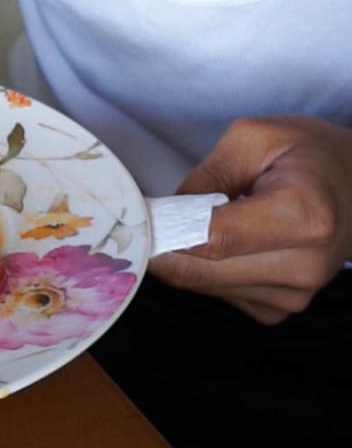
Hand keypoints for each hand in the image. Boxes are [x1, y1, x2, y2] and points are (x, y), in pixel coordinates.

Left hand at [149, 115, 351, 323]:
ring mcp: (296, 296)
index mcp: (304, 214)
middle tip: (149, 217)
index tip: (140, 216)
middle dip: (166, 246)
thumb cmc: (307, 153)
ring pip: (207, 287)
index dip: (168, 230)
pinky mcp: (283, 310)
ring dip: (188, 258)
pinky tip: (224, 242)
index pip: (215, 239)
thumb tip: (166, 214)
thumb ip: (207, 175)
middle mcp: (304, 266)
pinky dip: (209, 270)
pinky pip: (222, 295)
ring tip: (197, 221)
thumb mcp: (254, 137)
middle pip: (205, 271)